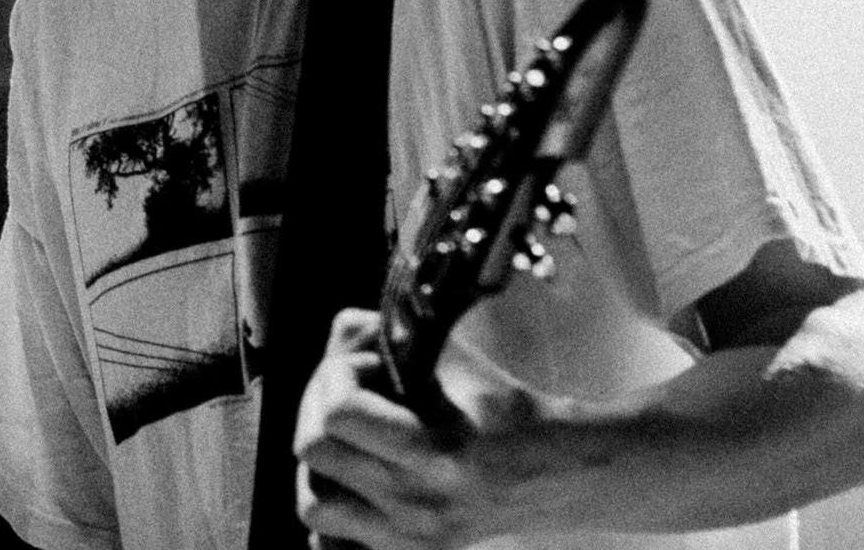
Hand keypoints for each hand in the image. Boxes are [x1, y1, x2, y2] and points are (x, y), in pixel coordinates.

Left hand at [292, 308, 544, 549]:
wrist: (552, 471)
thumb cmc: (501, 407)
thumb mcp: (451, 357)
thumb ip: (385, 334)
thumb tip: (337, 338)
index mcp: (437, 456)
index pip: (338, 413)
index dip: (341, 373)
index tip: (368, 366)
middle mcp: (419, 506)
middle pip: (314, 451)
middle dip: (320, 405)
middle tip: (350, 392)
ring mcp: (411, 538)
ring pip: (312, 503)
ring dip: (318, 463)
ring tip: (344, 437)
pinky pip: (329, 542)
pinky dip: (331, 508)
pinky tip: (348, 480)